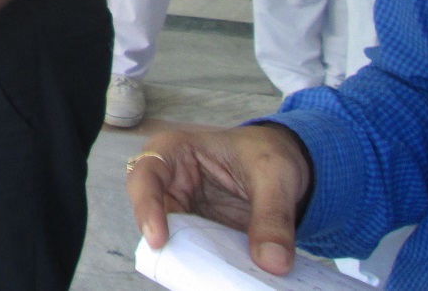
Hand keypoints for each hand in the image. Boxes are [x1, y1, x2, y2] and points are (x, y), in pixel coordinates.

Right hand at [126, 125, 312, 276]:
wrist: (281, 161)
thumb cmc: (266, 152)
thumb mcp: (275, 175)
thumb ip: (274, 216)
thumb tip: (272, 262)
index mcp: (174, 151)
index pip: (146, 177)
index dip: (146, 207)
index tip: (159, 240)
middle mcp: (169, 182)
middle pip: (152, 215)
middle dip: (168, 242)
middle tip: (188, 270)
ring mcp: (182, 209)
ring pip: (172, 239)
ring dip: (189, 259)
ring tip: (211, 277)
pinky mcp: (197, 232)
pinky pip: (194, 253)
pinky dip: (208, 267)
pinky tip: (225, 276)